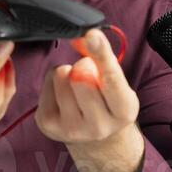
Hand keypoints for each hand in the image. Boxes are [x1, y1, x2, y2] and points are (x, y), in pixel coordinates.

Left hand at [35, 29, 139, 145]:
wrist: (93, 136)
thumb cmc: (107, 100)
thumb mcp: (115, 81)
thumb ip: (103, 58)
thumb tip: (82, 36)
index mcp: (124, 112)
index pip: (112, 78)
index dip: (101, 54)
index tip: (93, 34)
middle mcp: (99, 126)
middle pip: (80, 75)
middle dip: (83, 65)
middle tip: (89, 76)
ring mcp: (71, 129)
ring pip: (61, 76)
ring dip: (67, 72)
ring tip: (75, 87)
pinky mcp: (48, 124)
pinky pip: (47, 81)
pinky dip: (54, 81)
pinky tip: (63, 94)